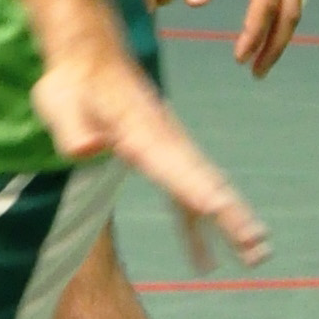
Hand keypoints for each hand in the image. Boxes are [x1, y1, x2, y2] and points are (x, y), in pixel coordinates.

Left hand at [34, 42, 268, 268]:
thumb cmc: (72, 85)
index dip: (197, 189)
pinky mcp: (162, 156)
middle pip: (205, 182)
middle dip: (232, 215)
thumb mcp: (60, 102)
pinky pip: (187, 194)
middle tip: (258, 246)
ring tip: (257, 255)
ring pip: (206, 188)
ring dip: (231, 221)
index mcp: (141, 134)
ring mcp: (168, 149)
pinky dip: (200, 225)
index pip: (175, 167)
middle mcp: (165, 142)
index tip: (220, 210)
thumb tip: (87, 148)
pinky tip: (206, 260)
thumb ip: (73, 129)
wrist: (89, 58)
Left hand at [189, 0, 311, 70]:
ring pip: (299, 5)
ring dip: (282, 33)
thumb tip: (195, 5)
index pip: (264, 6)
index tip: (237, 57)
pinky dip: (288, 12)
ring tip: (263, 57)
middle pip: (290, 15)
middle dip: (273, 46)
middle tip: (255, 71)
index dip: (252, 35)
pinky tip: (272, 24)